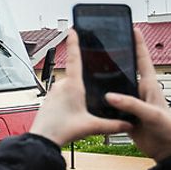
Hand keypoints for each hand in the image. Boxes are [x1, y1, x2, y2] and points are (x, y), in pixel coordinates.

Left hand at [29, 29, 132, 146]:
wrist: (42, 140)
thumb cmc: (61, 130)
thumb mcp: (91, 126)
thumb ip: (112, 125)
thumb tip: (128, 124)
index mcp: (73, 85)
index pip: (74, 58)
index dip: (75, 42)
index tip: (73, 29)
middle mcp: (61, 85)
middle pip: (76, 76)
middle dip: (84, 84)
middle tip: (88, 99)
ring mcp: (53, 91)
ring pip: (69, 87)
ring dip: (76, 94)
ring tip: (79, 110)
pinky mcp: (49, 99)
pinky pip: (62, 95)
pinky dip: (69, 100)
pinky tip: (72, 112)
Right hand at [103, 29, 170, 160]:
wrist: (167, 150)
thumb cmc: (169, 130)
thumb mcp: (152, 115)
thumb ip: (132, 105)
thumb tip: (111, 96)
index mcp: (150, 87)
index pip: (143, 61)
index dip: (139, 44)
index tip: (134, 29)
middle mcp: (141, 92)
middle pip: (126, 71)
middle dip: (118, 58)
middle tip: (106, 46)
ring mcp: (133, 104)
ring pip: (117, 88)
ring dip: (107, 81)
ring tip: (94, 70)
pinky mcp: (126, 116)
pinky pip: (112, 105)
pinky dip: (104, 101)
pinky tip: (94, 98)